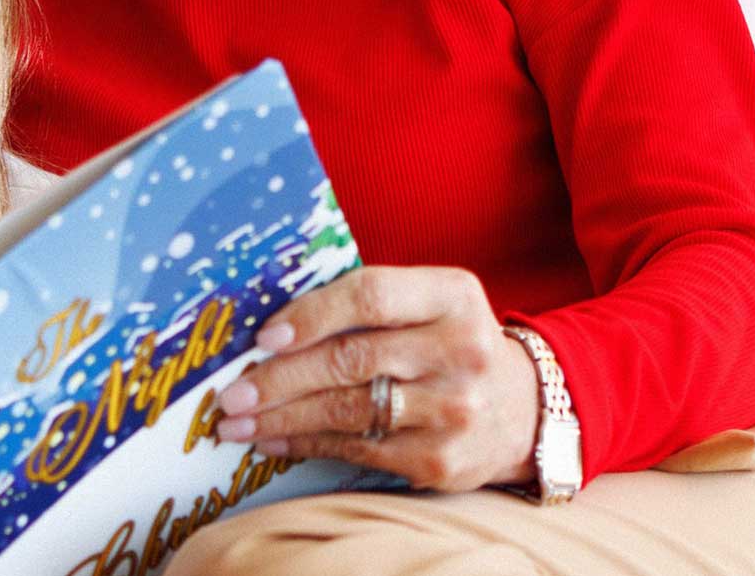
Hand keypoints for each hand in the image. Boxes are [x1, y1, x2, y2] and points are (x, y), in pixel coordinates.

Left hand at [212, 266, 543, 491]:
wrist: (523, 410)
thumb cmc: (448, 344)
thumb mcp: (430, 303)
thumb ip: (367, 303)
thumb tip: (270, 328)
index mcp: (453, 295)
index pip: (371, 296)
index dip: (312, 314)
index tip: (264, 336)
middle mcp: (460, 351)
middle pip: (351, 360)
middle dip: (279, 378)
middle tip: (231, 393)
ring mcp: (453, 409)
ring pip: (347, 410)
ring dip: (281, 416)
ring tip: (236, 421)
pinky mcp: (440, 459)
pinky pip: (356, 449)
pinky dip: (306, 443)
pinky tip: (273, 438)